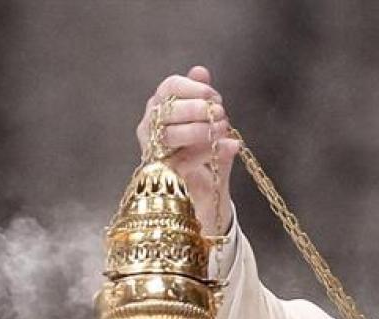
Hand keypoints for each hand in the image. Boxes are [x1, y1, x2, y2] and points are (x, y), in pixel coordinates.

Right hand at [136, 66, 239, 237]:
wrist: (206, 188)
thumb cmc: (203, 148)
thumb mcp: (207, 120)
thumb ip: (202, 96)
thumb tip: (200, 70)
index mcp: (159, 106)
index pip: (170, 86)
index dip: (194, 87)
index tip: (214, 96)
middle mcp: (149, 126)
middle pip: (168, 110)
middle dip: (198, 110)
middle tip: (221, 114)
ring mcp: (153, 150)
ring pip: (170, 135)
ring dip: (200, 131)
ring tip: (223, 131)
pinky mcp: (163, 174)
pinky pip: (182, 160)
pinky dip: (207, 153)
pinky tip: (229, 147)